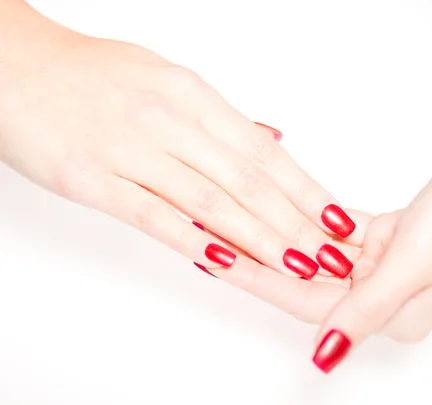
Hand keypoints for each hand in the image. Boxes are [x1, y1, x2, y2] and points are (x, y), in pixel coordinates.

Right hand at [0, 2, 358, 278]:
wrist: (12, 64)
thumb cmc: (91, 74)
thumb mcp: (164, 80)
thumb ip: (218, 119)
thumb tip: (271, 139)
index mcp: (192, 95)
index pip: (265, 152)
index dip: (307, 190)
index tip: (338, 219)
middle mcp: (170, 120)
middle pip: (248, 181)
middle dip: (297, 224)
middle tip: (332, 255)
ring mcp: (131, 151)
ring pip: (210, 201)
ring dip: (260, 239)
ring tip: (298, 266)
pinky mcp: (92, 179)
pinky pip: (152, 215)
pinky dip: (192, 240)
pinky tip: (225, 263)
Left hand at [206, 111, 431, 373]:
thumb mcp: (418, 262)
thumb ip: (365, 309)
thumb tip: (326, 355)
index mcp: (394, 315)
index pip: (308, 301)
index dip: (258, 278)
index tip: (216, 257)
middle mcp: (387, 295)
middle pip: (308, 279)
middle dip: (261, 256)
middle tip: (213, 233)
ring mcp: (387, 264)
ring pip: (319, 255)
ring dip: (281, 236)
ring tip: (236, 218)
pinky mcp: (389, 235)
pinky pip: (338, 233)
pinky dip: (312, 222)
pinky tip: (280, 211)